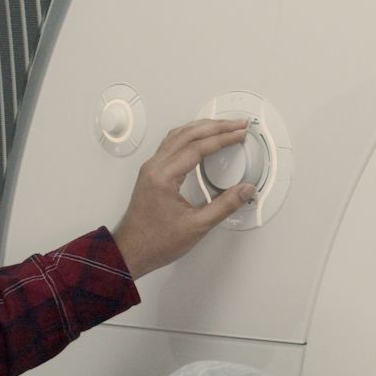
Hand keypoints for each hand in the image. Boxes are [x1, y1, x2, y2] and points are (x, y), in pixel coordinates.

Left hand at [110, 119, 255, 276]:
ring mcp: (151, 168)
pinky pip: (172, 144)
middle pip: (188, 134)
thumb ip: (224, 206)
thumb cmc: (155, 242)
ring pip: (178, 136)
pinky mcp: (152, 173)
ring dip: (202, 127)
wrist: (131, 251)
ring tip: (223, 126)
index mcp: (163, 176)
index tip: (239, 134)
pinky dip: (190, 136)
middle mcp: (154, 167)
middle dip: (216, 126)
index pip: (197, 147)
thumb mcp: (196, 226)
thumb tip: (245, 190)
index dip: (222, 138)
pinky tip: (201, 138)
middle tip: (237, 124)